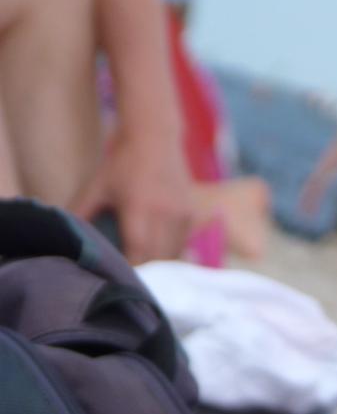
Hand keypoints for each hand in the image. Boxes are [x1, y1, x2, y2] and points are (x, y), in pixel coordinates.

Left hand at [73, 129, 192, 263]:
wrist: (154, 136)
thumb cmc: (121, 163)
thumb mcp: (96, 186)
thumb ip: (80, 212)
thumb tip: (68, 238)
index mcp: (140, 208)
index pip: (139, 252)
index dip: (130, 269)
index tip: (118, 277)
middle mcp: (165, 214)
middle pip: (157, 259)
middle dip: (144, 270)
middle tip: (129, 276)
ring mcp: (182, 215)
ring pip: (172, 256)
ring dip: (158, 264)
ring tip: (144, 266)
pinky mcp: (191, 215)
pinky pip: (181, 245)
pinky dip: (169, 253)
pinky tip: (157, 250)